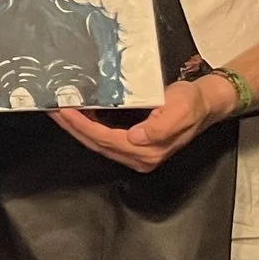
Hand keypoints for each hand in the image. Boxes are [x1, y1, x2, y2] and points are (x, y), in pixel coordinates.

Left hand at [52, 76, 230, 171]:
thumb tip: (138, 137)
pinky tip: (78, 114)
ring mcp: (137, 153)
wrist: (206, 103)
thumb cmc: (193, 103)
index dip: (83, 126)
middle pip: (96, 144)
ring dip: (77, 127)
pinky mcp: (134, 144)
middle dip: (72, 127)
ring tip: (59, 111)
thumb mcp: (181, 109)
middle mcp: (140, 156)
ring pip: (97, 142)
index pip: (105, 140)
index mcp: (148, 150)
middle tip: (53, 109)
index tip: (66, 111)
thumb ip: (161, 127)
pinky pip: (104, 138)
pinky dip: (88, 127)